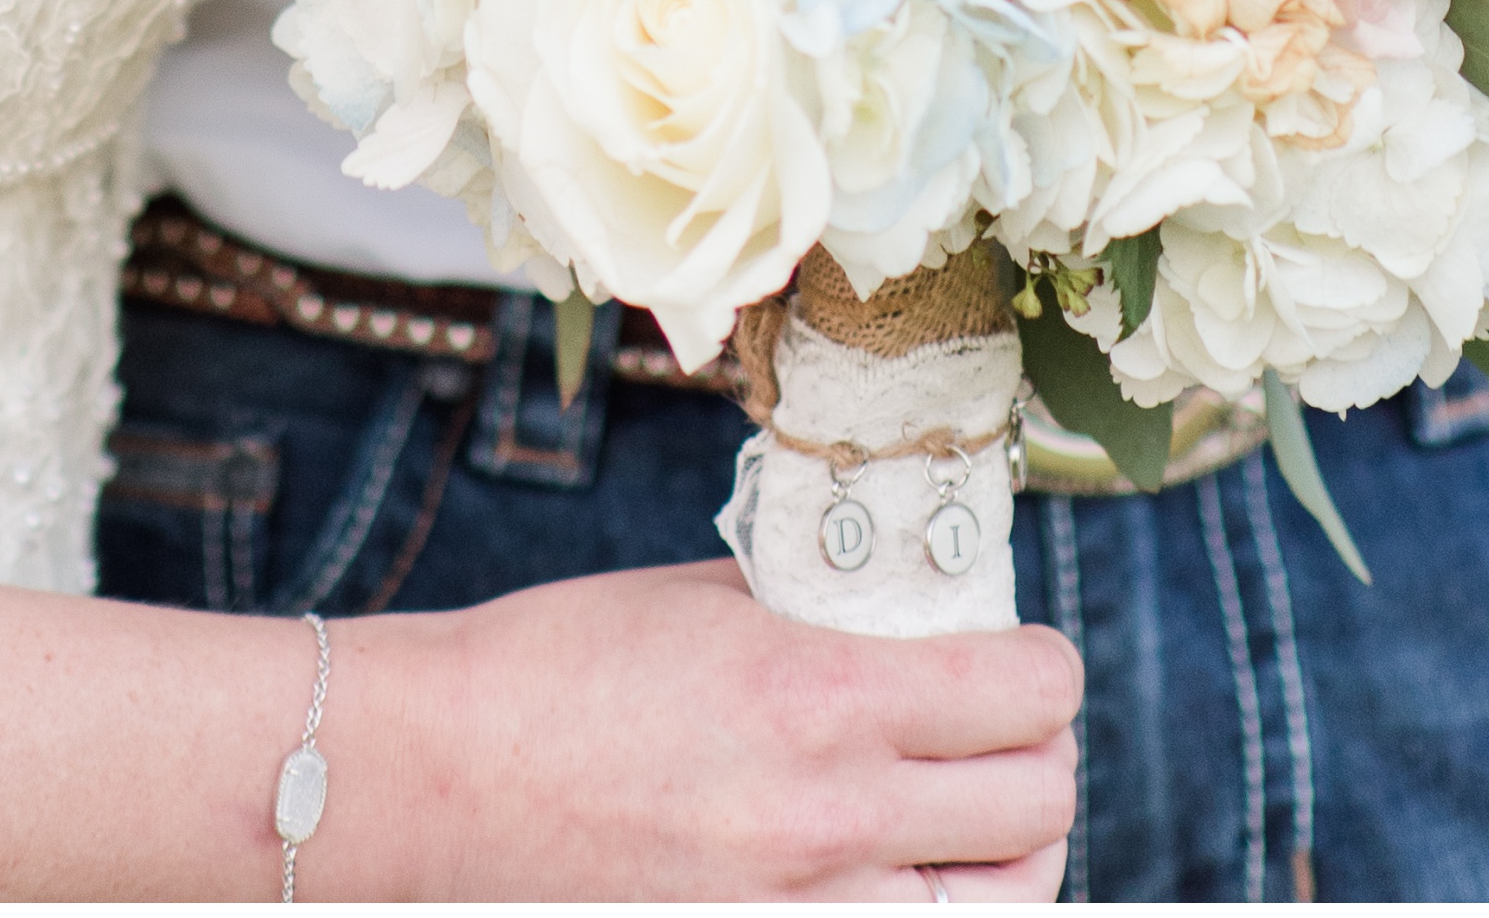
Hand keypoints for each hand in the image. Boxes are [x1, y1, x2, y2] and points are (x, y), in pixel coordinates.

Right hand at [356, 561, 1077, 898]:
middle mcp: (833, 816)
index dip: (1045, 668)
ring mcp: (807, 914)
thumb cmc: (559, 669)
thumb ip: (826, 612)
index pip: (1027, 693)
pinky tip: (908, 876)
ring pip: (1009, 903)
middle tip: (1004, 730)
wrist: (443, 781)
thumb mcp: (708, 601)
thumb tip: (916, 612)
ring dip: (1010, 852)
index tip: (1025, 658)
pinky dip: (935, 908)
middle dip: (1039, 754)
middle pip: (1041, 803)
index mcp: (819, 694)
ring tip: (974, 816)